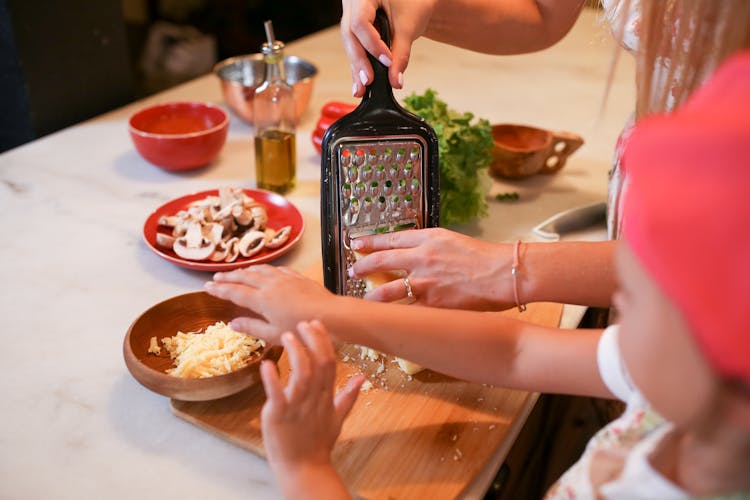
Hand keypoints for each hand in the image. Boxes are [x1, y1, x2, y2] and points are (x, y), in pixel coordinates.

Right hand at [205, 265, 338, 343]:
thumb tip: (232, 323)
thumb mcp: (274, 334)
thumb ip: (252, 327)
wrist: (330, 315)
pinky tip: (265, 270)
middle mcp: (270, 285)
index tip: (207, 287)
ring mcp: (284, 279)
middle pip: (244, 278)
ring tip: (236, 272)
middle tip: (216, 277)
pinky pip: (276, 269)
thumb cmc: (301, 329)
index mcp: (261, 300)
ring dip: (245, 270)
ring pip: (260, 270)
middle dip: (228, 277)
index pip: (234, 292)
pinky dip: (265, 269)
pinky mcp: (297, 277)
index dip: (219, 289)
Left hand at [260, 321, 364, 491]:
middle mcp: (314, 399)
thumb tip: (363, 377)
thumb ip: (349, 396)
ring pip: (302, 374)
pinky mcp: (279, 415)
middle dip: (313, 340)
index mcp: (326, 397)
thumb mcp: (337, 418)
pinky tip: (267, 364)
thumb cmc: (318, 443)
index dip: (324, 341)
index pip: (330, 363)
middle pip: (319, 363)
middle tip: (303, 323)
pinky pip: (277, 394)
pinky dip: (272, 378)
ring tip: (287, 336)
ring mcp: (297, 407)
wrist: (303, 469)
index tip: (316, 324)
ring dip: (295, 352)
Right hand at [341, 0, 435, 96]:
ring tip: (362, 87)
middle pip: (349, 34)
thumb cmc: (414, 2)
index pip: (360, 22)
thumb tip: (395, 81)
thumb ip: (401, 54)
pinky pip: (355, 46)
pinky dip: (360, 63)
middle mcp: (353, 3)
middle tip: (367, 81)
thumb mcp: (409, 26)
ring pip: (350, 42)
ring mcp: (351, 14)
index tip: (387, 62)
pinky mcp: (355, 28)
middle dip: (359, 60)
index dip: (372, 44)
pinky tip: (360, 81)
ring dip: (357, 66)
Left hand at [351, 228, 515, 309]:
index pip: (390, 239)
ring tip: (366, 300)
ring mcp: (425, 283)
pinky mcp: (432, 304)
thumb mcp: (452, 240)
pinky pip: (406, 312)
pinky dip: (396, 316)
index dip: (370, 242)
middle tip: (354, 271)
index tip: (356, 244)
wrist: (502, 273)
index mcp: (428, 239)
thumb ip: (430, 245)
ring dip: (372, 297)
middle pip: (381, 262)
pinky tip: (388, 319)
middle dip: (363, 267)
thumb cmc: (483, 258)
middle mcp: (421, 258)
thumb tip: (412, 252)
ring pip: (386, 291)